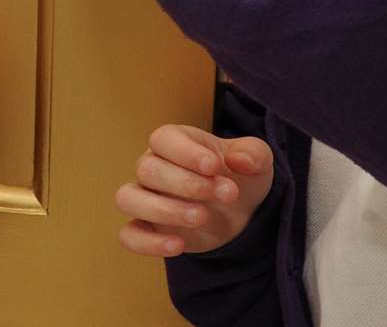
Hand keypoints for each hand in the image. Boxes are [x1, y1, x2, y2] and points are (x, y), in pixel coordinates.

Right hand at [116, 124, 272, 256]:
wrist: (241, 213)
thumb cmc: (240, 177)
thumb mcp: (257, 161)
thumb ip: (253, 154)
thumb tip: (239, 160)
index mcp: (175, 142)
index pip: (163, 139)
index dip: (185, 152)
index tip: (214, 167)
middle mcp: (153, 166)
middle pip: (147, 169)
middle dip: (187, 184)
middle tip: (226, 194)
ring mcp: (146, 197)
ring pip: (129, 198)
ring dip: (164, 210)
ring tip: (201, 217)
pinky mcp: (147, 228)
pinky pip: (129, 235)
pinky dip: (148, 243)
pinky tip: (179, 246)